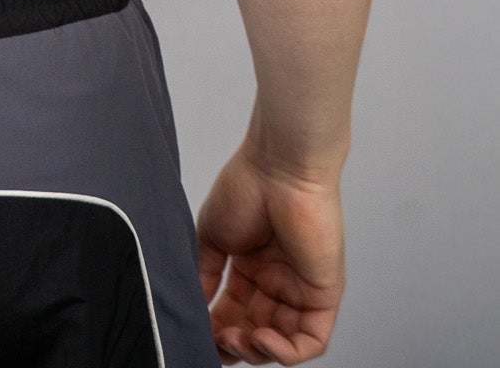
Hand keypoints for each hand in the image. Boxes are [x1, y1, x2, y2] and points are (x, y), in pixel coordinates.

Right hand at [197, 144, 344, 363]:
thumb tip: (194, 309)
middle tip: (216, 341)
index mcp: (253, 267)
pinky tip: (261, 338)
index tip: (199, 335)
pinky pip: (311, 340)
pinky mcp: (324, 294)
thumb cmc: (246, 188)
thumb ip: (204, 275)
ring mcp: (302, 289)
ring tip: (235, 339)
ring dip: (257, 351)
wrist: (278, 168)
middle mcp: (278, 281)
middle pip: (257, 331)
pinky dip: (287, 352)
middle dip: (235, 344)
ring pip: (283, 342)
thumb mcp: (213, 237)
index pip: (235, 311)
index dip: (217, 329)